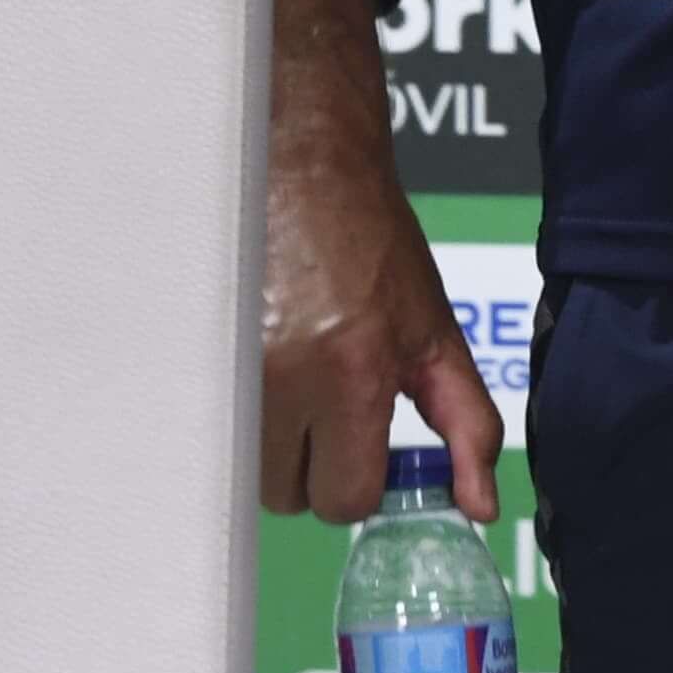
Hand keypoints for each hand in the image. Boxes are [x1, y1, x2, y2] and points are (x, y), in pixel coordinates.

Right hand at [263, 0, 507, 523]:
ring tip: (293, 375)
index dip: (360, 476)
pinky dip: (235, 410)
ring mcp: (231, 368)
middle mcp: (285, 378)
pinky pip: (211, 426)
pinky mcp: (191, 354)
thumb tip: (481, 506)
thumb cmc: (374, 244)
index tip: (365, 441)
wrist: (304, 166)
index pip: (346, 500)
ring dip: (271, 440)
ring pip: (247, 467)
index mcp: (354, 374)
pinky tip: (258, 359)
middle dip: (314, 463)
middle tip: (328, 403)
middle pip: (290, 496)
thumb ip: (467, 424)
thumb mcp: (436, 333)